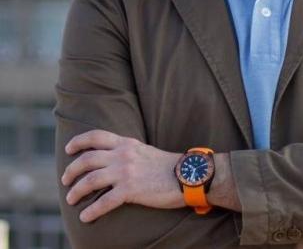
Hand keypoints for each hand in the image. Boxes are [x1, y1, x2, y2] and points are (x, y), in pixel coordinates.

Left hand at [61, 130, 183, 222]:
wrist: (186, 175)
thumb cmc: (167, 166)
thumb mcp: (144, 151)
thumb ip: (128, 152)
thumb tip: (113, 159)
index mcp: (127, 143)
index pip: (96, 136)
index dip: (79, 141)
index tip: (69, 149)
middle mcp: (123, 155)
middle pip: (87, 159)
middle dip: (71, 170)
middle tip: (65, 180)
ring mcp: (125, 172)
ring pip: (90, 180)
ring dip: (76, 191)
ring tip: (71, 199)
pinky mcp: (130, 190)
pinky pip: (103, 202)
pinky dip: (91, 210)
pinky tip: (85, 216)